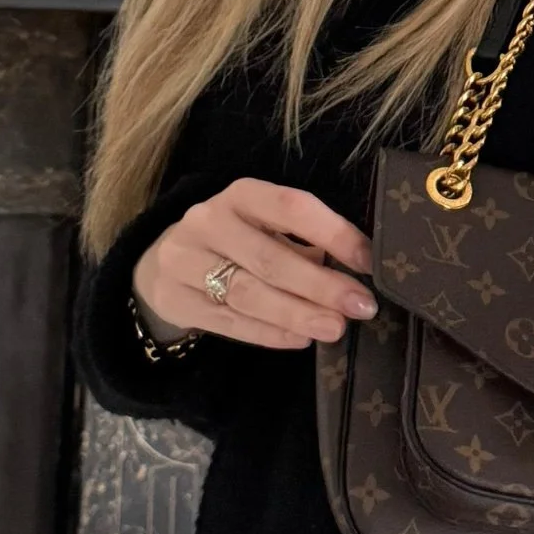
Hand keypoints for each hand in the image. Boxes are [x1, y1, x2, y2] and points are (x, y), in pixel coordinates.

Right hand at [133, 179, 378, 349]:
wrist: (164, 262)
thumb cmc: (235, 240)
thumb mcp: (264, 227)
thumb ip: (303, 244)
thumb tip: (356, 273)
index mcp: (241, 195)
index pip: (291, 208)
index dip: (333, 233)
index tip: (368, 261)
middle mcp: (209, 222)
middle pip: (271, 259)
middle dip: (321, 286)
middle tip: (361, 307)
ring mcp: (186, 262)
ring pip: (249, 294)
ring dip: (297, 313)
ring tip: (334, 328)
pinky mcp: (175, 300)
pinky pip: (229, 322)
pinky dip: (269, 334)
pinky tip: (300, 339)